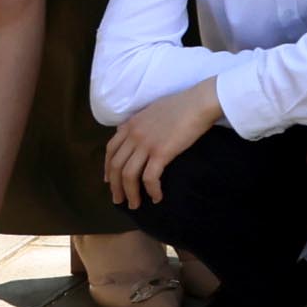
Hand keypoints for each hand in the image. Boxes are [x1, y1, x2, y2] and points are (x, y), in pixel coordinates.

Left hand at [101, 83, 224, 211]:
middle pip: (116, 166)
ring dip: (130, 193)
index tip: (109, 180)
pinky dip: (151, 190)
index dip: (107, 167)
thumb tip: (134, 130)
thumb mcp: (153, 109)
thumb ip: (140, 122)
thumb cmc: (182, 104)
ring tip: (134, 204)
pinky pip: (150, 177)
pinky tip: (157, 197)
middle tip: (118, 199)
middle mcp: (133, 135)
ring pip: (129, 175)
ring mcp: (146, 144)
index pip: (111, 149)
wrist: (199, 102)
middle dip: (115, 186)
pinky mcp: (161, 152)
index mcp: (130, 124)